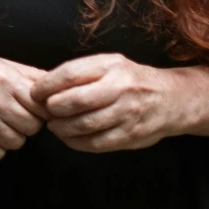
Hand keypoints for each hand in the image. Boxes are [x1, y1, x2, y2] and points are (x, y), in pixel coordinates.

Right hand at [0, 45, 46, 160]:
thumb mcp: (1, 64)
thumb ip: (30, 76)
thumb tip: (59, 87)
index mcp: (5, 80)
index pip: (42, 108)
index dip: (40, 110)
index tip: (33, 109)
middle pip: (31, 128)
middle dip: (26, 124)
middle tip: (14, 116)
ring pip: (15, 143)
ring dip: (11, 136)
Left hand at [31, 54, 208, 152]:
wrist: (172, 99)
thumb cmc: (132, 80)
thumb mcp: (110, 64)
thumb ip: (82, 73)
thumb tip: (44, 85)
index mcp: (112, 66)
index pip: (70, 74)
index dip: (47, 85)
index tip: (35, 93)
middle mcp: (121, 88)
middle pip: (75, 101)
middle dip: (53, 109)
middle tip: (45, 111)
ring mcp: (127, 114)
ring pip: (83, 125)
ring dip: (61, 128)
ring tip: (55, 126)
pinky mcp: (130, 136)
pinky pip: (95, 143)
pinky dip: (75, 142)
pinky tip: (69, 137)